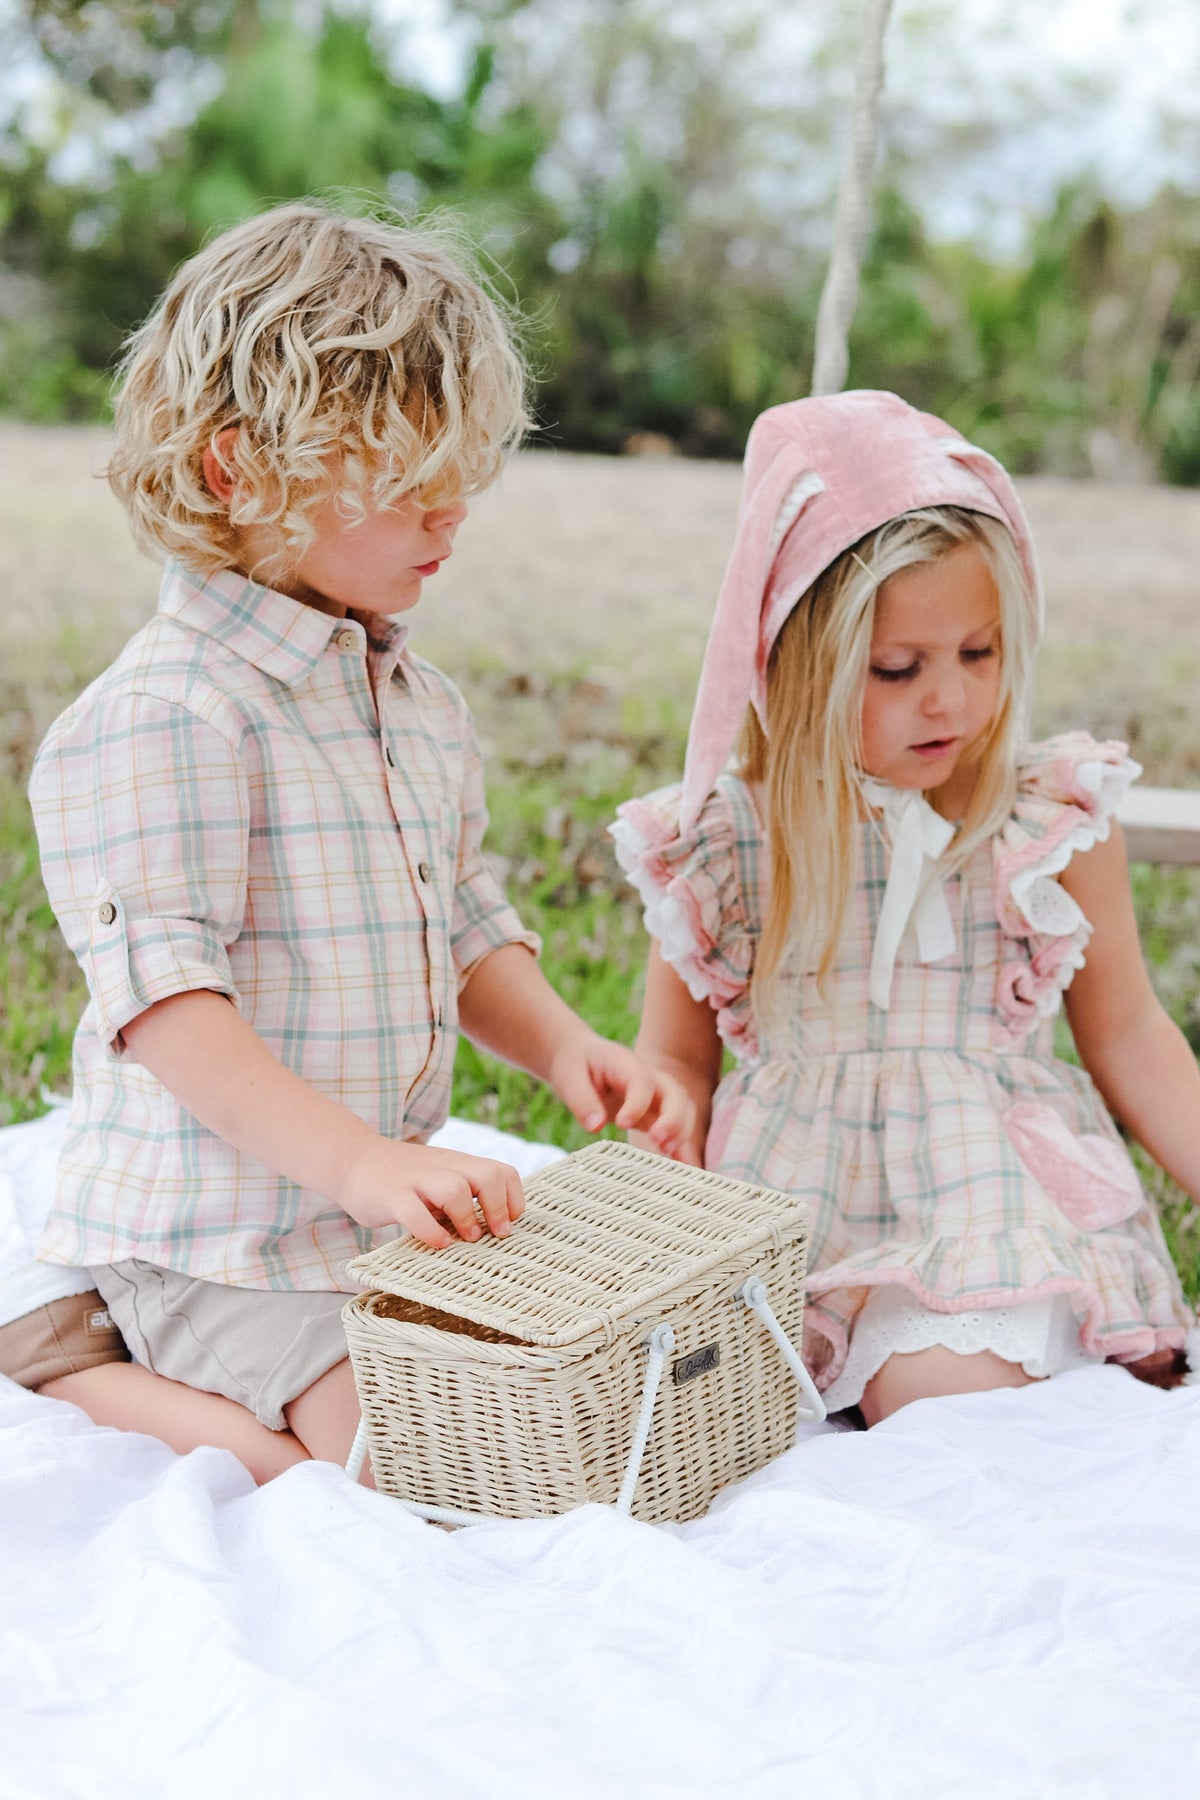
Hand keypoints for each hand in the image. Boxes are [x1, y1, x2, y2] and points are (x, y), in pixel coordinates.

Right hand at [336, 1138, 524, 1249]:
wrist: (353, 1160)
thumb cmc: (404, 1180)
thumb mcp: (438, 1178)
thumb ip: (462, 1195)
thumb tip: (492, 1229)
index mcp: (458, 1164)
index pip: (502, 1171)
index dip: (513, 1198)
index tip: (509, 1222)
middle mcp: (442, 1167)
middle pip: (487, 1176)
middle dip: (498, 1208)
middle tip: (496, 1233)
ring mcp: (416, 1180)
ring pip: (454, 1189)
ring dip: (467, 1218)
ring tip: (466, 1238)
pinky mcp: (391, 1196)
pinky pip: (415, 1213)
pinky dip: (431, 1232)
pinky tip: (438, 1243)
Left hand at [547, 1030, 704, 1163]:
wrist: (579, 1058)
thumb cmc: (574, 1065)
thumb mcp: (568, 1077)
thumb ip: (581, 1101)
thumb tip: (595, 1127)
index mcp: (626, 1063)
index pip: (642, 1081)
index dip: (637, 1103)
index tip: (623, 1124)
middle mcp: (648, 1077)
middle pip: (675, 1094)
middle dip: (673, 1118)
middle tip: (659, 1140)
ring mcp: (655, 1096)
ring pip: (683, 1110)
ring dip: (681, 1132)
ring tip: (670, 1155)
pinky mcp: (654, 1113)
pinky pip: (675, 1128)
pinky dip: (682, 1146)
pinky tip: (686, 1167)